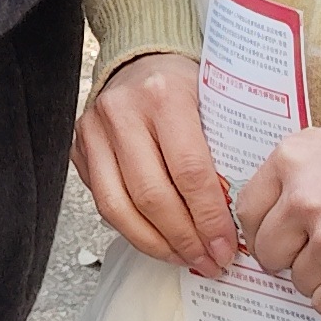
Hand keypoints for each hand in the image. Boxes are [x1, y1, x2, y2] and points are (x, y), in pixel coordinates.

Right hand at [70, 52, 237, 275]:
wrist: (141, 58)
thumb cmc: (187, 84)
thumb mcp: (216, 101)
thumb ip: (226, 150)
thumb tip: (242, 217)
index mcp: (165, 94)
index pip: (189, 171)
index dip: (209, 218)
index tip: (226, 247)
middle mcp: (122, 111)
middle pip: (151, 195)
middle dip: (184, 239)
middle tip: (209, 261)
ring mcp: (93, 130)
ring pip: (117, 207)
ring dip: (155, 243)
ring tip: (184, 259)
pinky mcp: (78, 148)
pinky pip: (102, 203)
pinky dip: (132, 230)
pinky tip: (159, 240)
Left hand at [237, 118, 320, 319]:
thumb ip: (296, 173)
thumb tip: (267, 211)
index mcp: (292, 160)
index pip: (247, 211)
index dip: (263, 228)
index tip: (279, 234)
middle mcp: (304, 199)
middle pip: (269, 251)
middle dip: (288, 256)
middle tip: (315, 251)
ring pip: (298, 280)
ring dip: (319, 276)